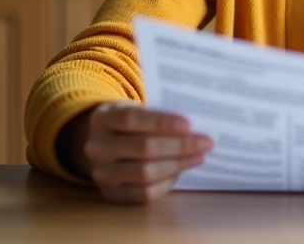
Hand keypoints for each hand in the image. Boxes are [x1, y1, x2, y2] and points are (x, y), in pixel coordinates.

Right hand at [61, 101, 213, 203]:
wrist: (106, 144)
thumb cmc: (132, 123)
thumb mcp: (138, 109)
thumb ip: (160, 115)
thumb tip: (195, 127)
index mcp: (103, 118)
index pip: (131, 119)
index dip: (161, 122)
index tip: (189, 124)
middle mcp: (97, 147)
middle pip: (142, 148)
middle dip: (179, 146)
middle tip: (206, 142)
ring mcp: (101, 174)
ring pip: (144, 173)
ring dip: (178, 165)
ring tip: (199, 156)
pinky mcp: (112, 194)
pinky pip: (143, 194)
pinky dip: (166, 183)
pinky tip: (181, 171)